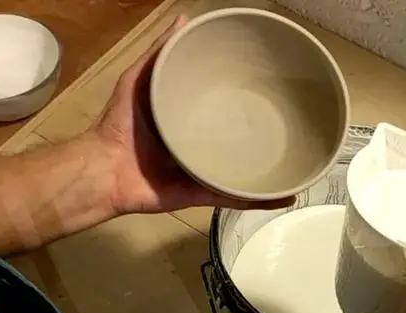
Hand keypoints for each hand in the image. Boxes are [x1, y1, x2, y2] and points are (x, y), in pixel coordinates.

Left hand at [93, 16, 294, 214]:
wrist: (106, 169)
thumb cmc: (121, 123)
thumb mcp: (139, 79)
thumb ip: (159, 54)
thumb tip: (183, 19)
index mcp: (187, 118)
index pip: (222, 103)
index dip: (244, 94)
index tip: (269, 82)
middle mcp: (200, 144)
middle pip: (238, 137)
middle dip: (262, 131)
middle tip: (291, 119)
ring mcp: (204, 171)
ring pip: (243, 170)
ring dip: (270, 168)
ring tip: (299, 159)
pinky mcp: (203, 193)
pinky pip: (236, 198)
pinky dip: (260, 200)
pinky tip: (284, 195)